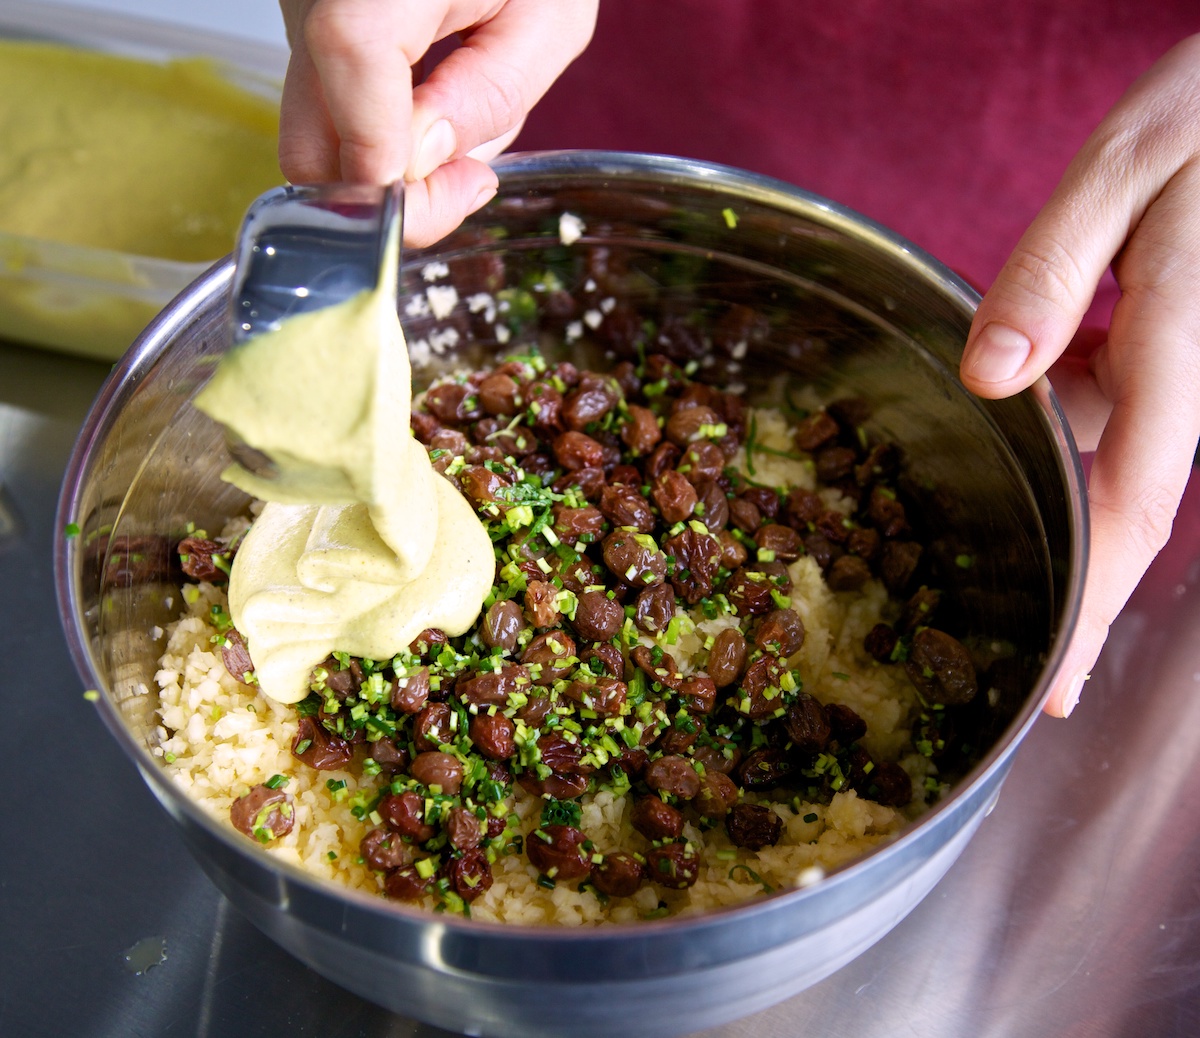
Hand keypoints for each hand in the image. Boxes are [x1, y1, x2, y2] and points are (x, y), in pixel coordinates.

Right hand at [277, 0, 597, 245]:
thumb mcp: (549, 15)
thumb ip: (488, 95)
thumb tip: (418, 164)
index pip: (352, 101)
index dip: (398, 175)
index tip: (465, 188)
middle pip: (309, 149)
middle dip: (388, 196)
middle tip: (467, 182)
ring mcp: (298, 9)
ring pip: (314, 135)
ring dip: (388, 164)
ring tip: (460, 123)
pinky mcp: (306, 23)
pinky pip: (327, 106)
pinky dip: (378, 131)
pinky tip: (432, 98)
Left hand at [959, 34, 1199, 716]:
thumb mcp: (1123, 171)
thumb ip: (1051, 274)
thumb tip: (989, 377)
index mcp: (1181, 350)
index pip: (1134, 507)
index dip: (1092, 602)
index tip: (1057, 684)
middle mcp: (1190, 376)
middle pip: (1128, 510)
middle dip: (1078, 591)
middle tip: (1028, 672)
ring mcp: (1184, 364)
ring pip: (1113, 457)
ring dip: (1057, 498)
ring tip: (990, 553)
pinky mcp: (1172, 342)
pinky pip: (1114, 402)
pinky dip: (1065, 419)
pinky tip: (1022, 396)